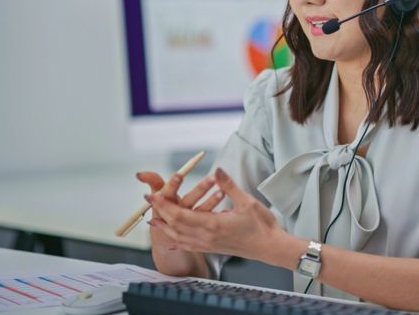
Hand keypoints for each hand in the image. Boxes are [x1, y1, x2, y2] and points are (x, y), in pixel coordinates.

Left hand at [145, 167, 285, 262]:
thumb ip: (229, 185)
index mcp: (212, 224)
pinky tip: (173, 239)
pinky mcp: (213, 248)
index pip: (180, 214)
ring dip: (165, 228)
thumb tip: (217, 170)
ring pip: (180, 237)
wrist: (270, 247)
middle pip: (175, 225)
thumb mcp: (246, 201)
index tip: (152, 194)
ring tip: (153, 221)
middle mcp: (206, 236)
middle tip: (148, 200)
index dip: (164, 205)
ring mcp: (208, 244)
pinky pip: (189, 245)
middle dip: (160, 212)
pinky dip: (177, 240)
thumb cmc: (261, 225)